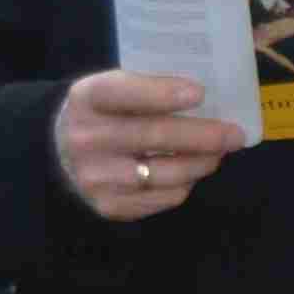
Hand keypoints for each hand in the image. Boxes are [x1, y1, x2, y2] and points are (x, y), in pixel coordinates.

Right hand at [55, 67, 245, 218]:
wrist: (59, 151)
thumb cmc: (103, 112)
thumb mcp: (111, 88)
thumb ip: (147, 87)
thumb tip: (209, 98)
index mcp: (87, 98)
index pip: (124, 93)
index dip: (162, 94)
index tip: (199, 93)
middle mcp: (86, 139)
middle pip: (153, 136)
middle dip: (203, 135)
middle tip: (235, 134)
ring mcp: (95, 176)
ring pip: (164, 173)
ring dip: (201, 163)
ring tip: (218, 153)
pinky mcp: (108, 206)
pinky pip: (161, 197)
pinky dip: (185, 184)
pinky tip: (191, 171)